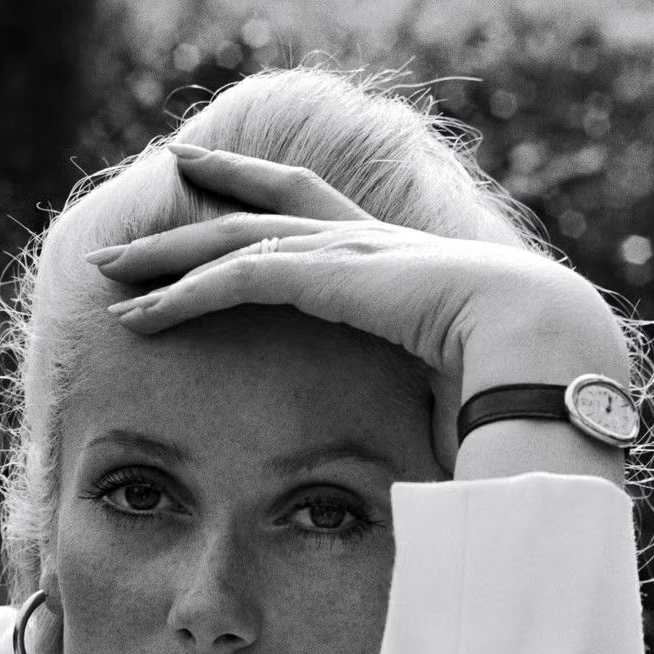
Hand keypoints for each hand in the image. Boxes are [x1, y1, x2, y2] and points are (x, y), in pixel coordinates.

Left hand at [89, 145, 627, 475]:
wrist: (544, 345)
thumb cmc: (518, 381)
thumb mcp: (459, 386)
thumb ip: (432, 403)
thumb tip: (439, 466)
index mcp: (394, 261)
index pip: (315, 211)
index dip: (263, 196)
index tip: (221, 187)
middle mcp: (361, 242)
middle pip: (259, 209)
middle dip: (200, 204)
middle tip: (147, 213)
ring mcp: (342, 252)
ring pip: (231, 241)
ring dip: (166, 258)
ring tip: (110, 272)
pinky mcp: (324, 276)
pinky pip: (234, 280)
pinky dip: (182, 295)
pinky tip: (138, 312)